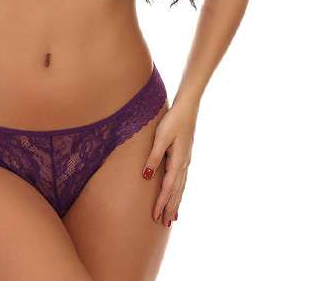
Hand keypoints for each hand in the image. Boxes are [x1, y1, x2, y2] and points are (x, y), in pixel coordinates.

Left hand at [142, 98, 198, 226]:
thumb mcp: (161, 138)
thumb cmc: (172, 121)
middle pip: (176, 192)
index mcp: (178, 161)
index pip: (168, 188)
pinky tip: (178, 194)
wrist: (187, 108)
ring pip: (180, 187)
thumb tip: (146, 176)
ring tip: (173, 218)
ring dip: (176, 202)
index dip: (161, 203)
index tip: (156, 217)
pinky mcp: (185, 157)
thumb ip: (154, 157)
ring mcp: (186, 161)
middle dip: (170, 208)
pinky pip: (182, 180)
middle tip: (165, 224)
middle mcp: (184, 164)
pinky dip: (179, 191)